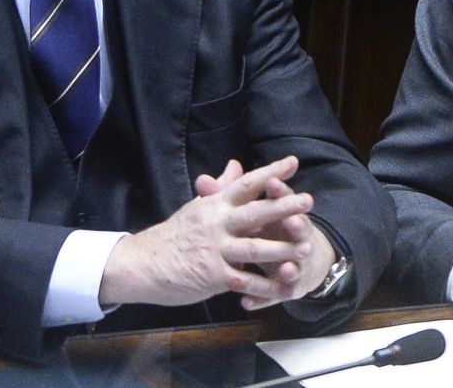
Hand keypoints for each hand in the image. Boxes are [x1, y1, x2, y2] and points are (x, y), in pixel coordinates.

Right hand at [99, 156, 314, 307]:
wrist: (143, 263)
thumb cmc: (173, 236)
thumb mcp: (195, 207)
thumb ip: (220, 189)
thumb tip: (237, 165)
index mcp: (213, 205)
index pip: (244, 184)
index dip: (270, 172)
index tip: (293, 162)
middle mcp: (216, 224)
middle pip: (254, 213)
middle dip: (283, 207)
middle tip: (308, 200)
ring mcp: (215, 250)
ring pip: (254, 248)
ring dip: (282, 250)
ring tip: (305, 249)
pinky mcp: (213, 275)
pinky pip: (246, 281)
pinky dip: (267, 287)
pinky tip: (286, 289)